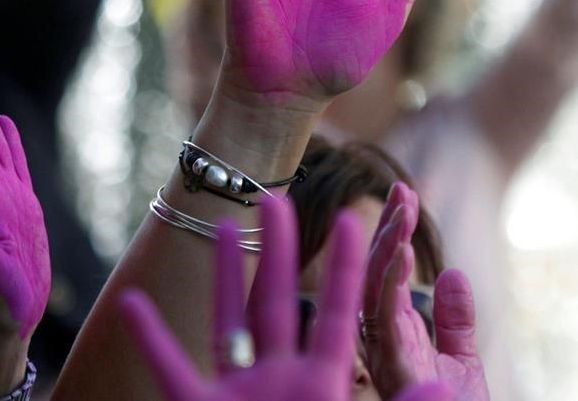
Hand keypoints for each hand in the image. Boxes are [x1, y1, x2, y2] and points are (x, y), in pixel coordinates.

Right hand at [120, 197, 452, 400]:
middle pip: (280, 302)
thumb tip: (442, 389)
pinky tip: (136, 304)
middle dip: (279, 251)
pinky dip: (152, 342)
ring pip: (228, 323)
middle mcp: (282, 383)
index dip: (346, 270)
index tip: (355, 220)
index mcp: (325, 386)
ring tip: (219, 226)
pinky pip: (172, 372)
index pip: (339, 316)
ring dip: (221, 277)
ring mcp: (239, 397)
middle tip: (279, 197)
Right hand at [363, 183, 488, 399]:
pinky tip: (400, 250)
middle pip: (376, 273)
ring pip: (374, 287)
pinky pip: (384, 317)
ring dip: (386, 243)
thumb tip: (452, 273)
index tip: (405, 193)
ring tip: (402, 205)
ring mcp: (384, 353)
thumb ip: (455, 320)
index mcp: (393, 335)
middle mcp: (381, 341)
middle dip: (386, 227)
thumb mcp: (462, 361)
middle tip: (402, 187)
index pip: (388, 273)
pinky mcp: (392, 368)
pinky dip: (389, 280)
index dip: (393, 232)